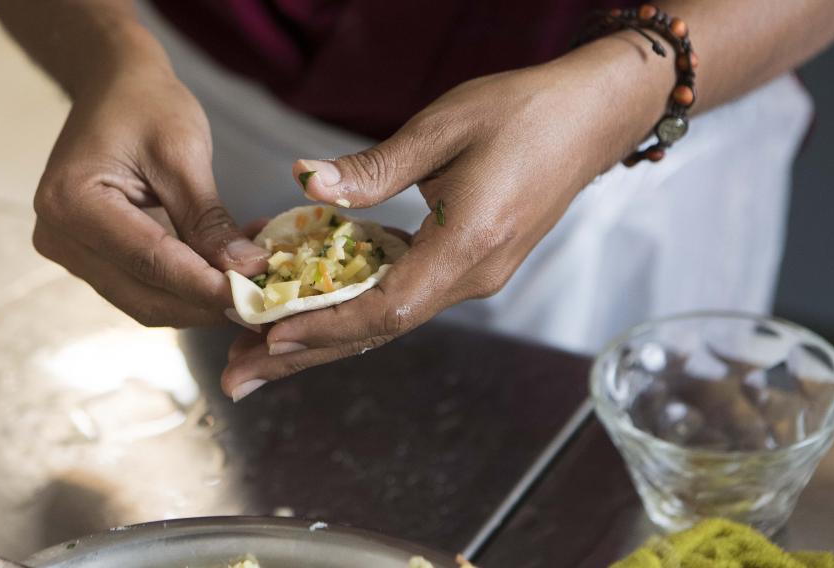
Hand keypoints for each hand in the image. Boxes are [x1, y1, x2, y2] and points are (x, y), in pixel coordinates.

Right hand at [32, 66, 268, 326]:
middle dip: (204, 304)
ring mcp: (69, 252)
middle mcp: (59, 237)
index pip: (149, 262)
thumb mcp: (183, 154)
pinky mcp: (88, 258)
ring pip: (144, 301)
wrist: (113, 87)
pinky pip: (141, 288)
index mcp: (72, 203)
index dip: (205, 286)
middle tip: (260, 304)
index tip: (254, 298)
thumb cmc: (146, 105)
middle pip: (143, 294)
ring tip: (248, 289)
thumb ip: (210, 219)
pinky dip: (184, 289)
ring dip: (198, 302)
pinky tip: (223, 275)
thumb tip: (247, 271)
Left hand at [220, 37, 668, 399]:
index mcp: (469, 244)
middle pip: (382, 330)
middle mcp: (475, 274)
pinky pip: (407, 295)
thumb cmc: (524, 112)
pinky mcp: (473, 262)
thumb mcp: (444, 128)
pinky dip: (357, 306)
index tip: (270, 336)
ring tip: (265, 350)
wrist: (590, 116)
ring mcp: (477, 274)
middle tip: (242, 376)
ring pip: (390, 318)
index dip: (327, 326)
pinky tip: (318, 307)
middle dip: (309, 353)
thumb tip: (307, 184)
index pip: (388, 308)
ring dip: (327, 336)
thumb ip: (374, 169)